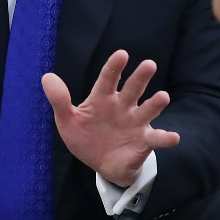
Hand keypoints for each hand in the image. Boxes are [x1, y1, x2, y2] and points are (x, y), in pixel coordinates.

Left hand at [42, 49, 179, 186]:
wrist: (102, 165)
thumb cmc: (86, 137)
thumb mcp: (67, 120)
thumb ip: (59, 100)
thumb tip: (46, 76)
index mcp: (103, 98)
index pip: (108, 79)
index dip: (114, 67)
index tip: (122, 54)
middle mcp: (123, 106)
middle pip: (132, 88)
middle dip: (140, 77)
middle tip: (149, 64)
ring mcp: (135, 122)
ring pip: (147, 109)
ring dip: (155, 103)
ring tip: (163, 97)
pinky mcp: (144, 141)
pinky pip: (156, 138)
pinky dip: (165, 138)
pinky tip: (173, 137)